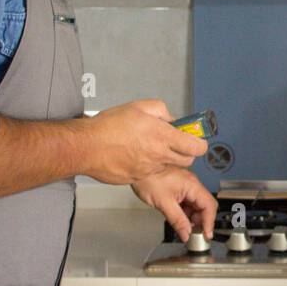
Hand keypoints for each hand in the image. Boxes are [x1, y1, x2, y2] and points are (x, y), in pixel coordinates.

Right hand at [83, 99, 207, 183]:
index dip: (200, 144)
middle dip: (186, 153)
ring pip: (167, 167)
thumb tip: (171, 120)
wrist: (86, 147)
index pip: (197, 147)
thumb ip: (162, 111)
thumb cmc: (109, 126)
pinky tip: (134, 155)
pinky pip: (150, 173)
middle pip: (187, 161)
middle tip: (175, 143)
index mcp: (163, 137)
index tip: (196, 140)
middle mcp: (160, 156)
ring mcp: (149, 170)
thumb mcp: (139, 107)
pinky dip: (148, 166)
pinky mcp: (137, 179)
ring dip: (165, 159)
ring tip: (147, 146)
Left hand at [131, 167, 217, 242]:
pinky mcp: (180, 188)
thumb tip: (186, 234)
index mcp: (192, 185)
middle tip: (194, 233)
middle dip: (201, 221)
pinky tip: (179, 219)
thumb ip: (177, 220)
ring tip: (183, 227)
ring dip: (192, 218)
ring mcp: (186, 186)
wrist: (136, 169)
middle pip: (205, 206)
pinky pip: (188, 202)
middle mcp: (192, 184)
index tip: (206, 234)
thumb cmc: (148, 179)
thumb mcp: (164, 204)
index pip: (209, 206)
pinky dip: (186, 213)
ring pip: (197, 205)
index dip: (209, 222)